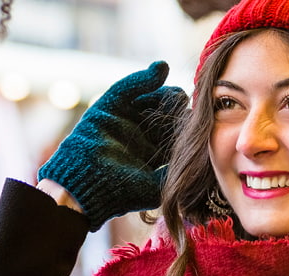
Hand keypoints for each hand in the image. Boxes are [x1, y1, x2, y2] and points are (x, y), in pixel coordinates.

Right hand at [38, 61, 188, 230]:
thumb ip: (176, 171)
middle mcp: (137, 135)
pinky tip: (159, 70)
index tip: (199, 121)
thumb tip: (201, 159)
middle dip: (176, 107)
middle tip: (187, 106)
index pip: (173, 132)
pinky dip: (142, 78)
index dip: (186, 124)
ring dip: (164, 93)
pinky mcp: (107, 107)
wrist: (87, 185)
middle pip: (163, 112)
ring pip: (148, 97)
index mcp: (149, 154)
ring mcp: (122, 120)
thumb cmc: (121, 191)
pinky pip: (127, 88)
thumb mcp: (157, 186)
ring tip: (175, 95)